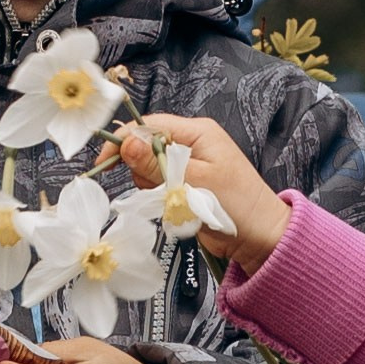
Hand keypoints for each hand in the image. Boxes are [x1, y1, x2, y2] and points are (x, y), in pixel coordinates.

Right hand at [96, 113, 292, 276]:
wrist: (260, 237)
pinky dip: (161, 198)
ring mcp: (188, 165)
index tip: (104, 161)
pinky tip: (177, 208)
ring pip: (149, 170)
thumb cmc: (237, 205)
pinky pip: (159, 186)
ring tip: (175, 201)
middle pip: (145, 147)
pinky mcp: (186, 185)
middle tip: (159, 189)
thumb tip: (127, 143)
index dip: (124, 141)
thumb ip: (157, 163)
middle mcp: (191, 144)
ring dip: (153, 188)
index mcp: (196, 132)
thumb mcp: (194, 181)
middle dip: (143, 170)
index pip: (149, 126)